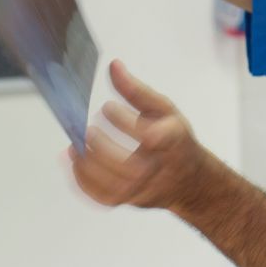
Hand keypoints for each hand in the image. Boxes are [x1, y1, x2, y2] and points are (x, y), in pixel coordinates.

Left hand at [68, 59, 209, 211]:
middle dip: (100, 146)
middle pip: (126, 164)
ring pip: (111, 183)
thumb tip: (114, 66)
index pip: (148, 136)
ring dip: (87, 163)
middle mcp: (159, 168)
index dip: (123, 121)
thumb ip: (137, 90)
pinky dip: (83, 181)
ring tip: (76, 145)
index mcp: (172, 141)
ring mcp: (144, 188)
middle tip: (86, 130)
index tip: (107, 107)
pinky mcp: (129, 201)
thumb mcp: (164, 110)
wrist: (189, 180)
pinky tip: (77, 163)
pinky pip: (101, 197)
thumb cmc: (175, 140)